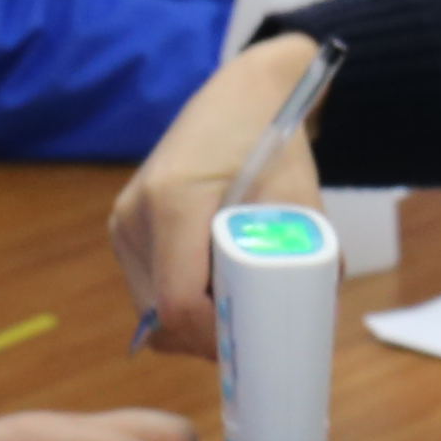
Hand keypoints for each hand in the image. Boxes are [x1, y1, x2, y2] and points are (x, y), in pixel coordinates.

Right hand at [111, 32, 331, 362]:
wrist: (240, 94)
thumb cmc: (272, 137)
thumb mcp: (299, 193)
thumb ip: (310, 253)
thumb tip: (316, 317)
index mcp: (173, 201)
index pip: (180, 303)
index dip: (214, 338)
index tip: (252, 346)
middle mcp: (135, 215)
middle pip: (161, 315)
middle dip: (206, 338)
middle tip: (252, 339)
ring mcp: (124, 224)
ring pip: (151, 308)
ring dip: (192, 323)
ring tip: (238, 307)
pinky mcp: (125, 229)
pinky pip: (148, 288)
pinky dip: (180, 302)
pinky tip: (215, 289)